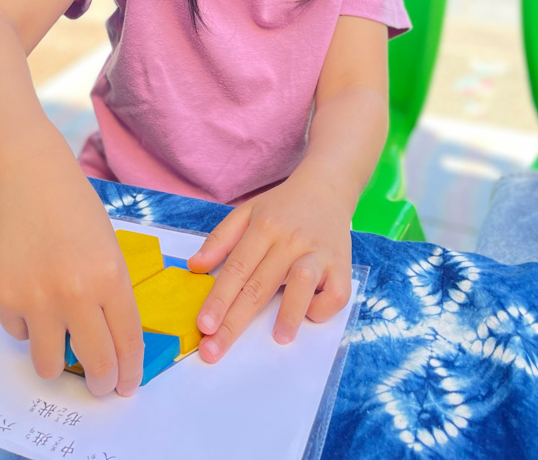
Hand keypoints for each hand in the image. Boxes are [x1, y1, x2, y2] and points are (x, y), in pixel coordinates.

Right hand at [0, 159, 143, 396]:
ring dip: (59, 362)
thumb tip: (113, 350)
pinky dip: (29, 326)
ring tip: (60, 339)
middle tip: (100, 385)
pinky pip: (20, 335)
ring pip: (50, 367)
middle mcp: (75, 292)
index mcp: (110, 278)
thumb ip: (112, 299)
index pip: (127, 342)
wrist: (35, 183)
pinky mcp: (5, 298)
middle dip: (101, 384)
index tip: (126, 385)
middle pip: (95, 364)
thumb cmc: (78, 215)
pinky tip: (32, 293)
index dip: (129, 372)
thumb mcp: (111, 253)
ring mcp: (36, 298)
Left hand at [187, 170, 352, 362]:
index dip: (218, 299)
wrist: (326, 186)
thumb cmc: (282, 207)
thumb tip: (195, 266)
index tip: (204, 326)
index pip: (236, 268)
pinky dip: (323, 307)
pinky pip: (336, 292)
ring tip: (278, 338)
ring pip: (301, 283)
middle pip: (259, 285)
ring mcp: (317, 252)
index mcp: (263, 227)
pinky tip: (309, 314)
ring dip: (289, 313)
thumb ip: (220, 239)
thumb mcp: (246, 212)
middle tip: (215, 351)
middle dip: (235, 321)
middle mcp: (290, 239)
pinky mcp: (342, 265)